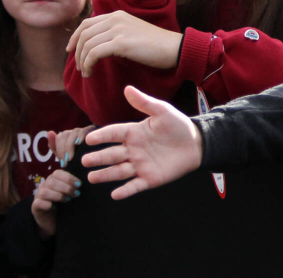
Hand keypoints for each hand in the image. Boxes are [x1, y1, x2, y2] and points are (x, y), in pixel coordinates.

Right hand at [30, 169, 80, 237]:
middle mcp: (44, 186)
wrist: (54, 222)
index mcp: (53, 180)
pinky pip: (38, 203)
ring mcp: (38, 196)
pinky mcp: (35, 207)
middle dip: (66, 187)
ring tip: (67, 200)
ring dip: (58, 195)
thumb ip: (74, 186)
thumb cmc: (65, 205)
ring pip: (44, 192)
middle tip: (76, 194)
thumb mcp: (71, 194)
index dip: (68, 178)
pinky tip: (54, 207)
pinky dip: (47, 204)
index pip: (57, 173)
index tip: (79, 184)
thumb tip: (83, 182)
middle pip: (51, 181)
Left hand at [49, 125, 93, 167]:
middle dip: (64, 149)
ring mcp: (84, 131)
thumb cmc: (77, 163)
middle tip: (67, 161)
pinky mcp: (92, 130)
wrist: (89, 169)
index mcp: (67, 137)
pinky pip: (84, 130)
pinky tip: (79, 143)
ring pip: (74, 132)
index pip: (59, 137)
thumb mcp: (64, 156)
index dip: (59, 149)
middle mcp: (75, 132)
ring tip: (72, 157)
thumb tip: (49, 132)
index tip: (63, 162)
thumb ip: (55, 146)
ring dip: (70, 145)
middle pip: (65, 134)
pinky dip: (80, 136)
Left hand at [67, 10, 182, 77]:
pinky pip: (94, 54)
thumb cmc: (155, 45)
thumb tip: (97, 45)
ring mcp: (118, 30)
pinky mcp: (121, 43)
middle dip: (76, 52)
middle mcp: (115, 19)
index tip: (70, 50)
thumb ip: (115, 33)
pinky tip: (91, 72)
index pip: (86, 24)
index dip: (74, 38)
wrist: (173, 47)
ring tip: (86, 72)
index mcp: (117, 15)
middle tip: (79, 67)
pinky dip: (88, 64)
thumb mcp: (132, 32)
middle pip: (83, 34)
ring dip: (82, 61)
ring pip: (87, 45)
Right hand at [83, 87, 203, 199]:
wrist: (197, 144)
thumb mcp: (163, 111)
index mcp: (133, 133)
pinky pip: (135, 186)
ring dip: (105, 175)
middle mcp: (132, 150)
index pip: (114, 134)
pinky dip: (125, 191)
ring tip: (92, 178)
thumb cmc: (178, 126)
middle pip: (112, 154)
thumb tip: (127, 88)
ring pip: (118, 171)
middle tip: (86, 161)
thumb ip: (145, 103)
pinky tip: (115, 195)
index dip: (102, 136)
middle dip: (98, 158)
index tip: (90, 139)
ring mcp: (139, 165)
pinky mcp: (149, 179)